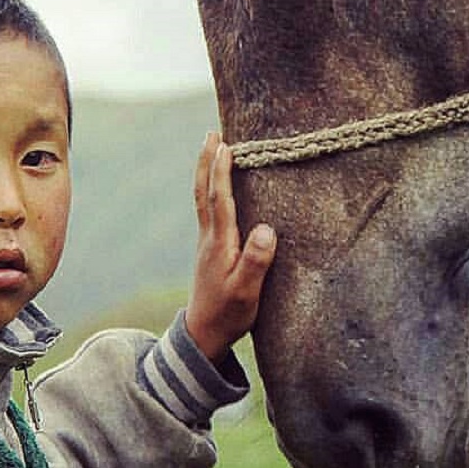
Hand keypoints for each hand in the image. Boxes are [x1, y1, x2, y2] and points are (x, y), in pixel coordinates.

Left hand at [184, 132, 276, 363]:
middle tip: (213, 133)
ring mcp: (208, 241)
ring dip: (207, 170)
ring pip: (203, 197)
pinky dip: (210, 187)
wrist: (204, 334)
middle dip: (208, 160)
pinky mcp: (211, 247)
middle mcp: (210, 237)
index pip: (219, 199)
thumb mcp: (247, 293)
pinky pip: (208, 207)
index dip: (222, 171)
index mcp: (220, 243)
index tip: (226, 144)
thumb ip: (256, 262)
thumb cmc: (229, 314)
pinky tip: (216, 184)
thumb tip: (265, 229)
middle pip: (204, 190)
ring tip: (213, 147)